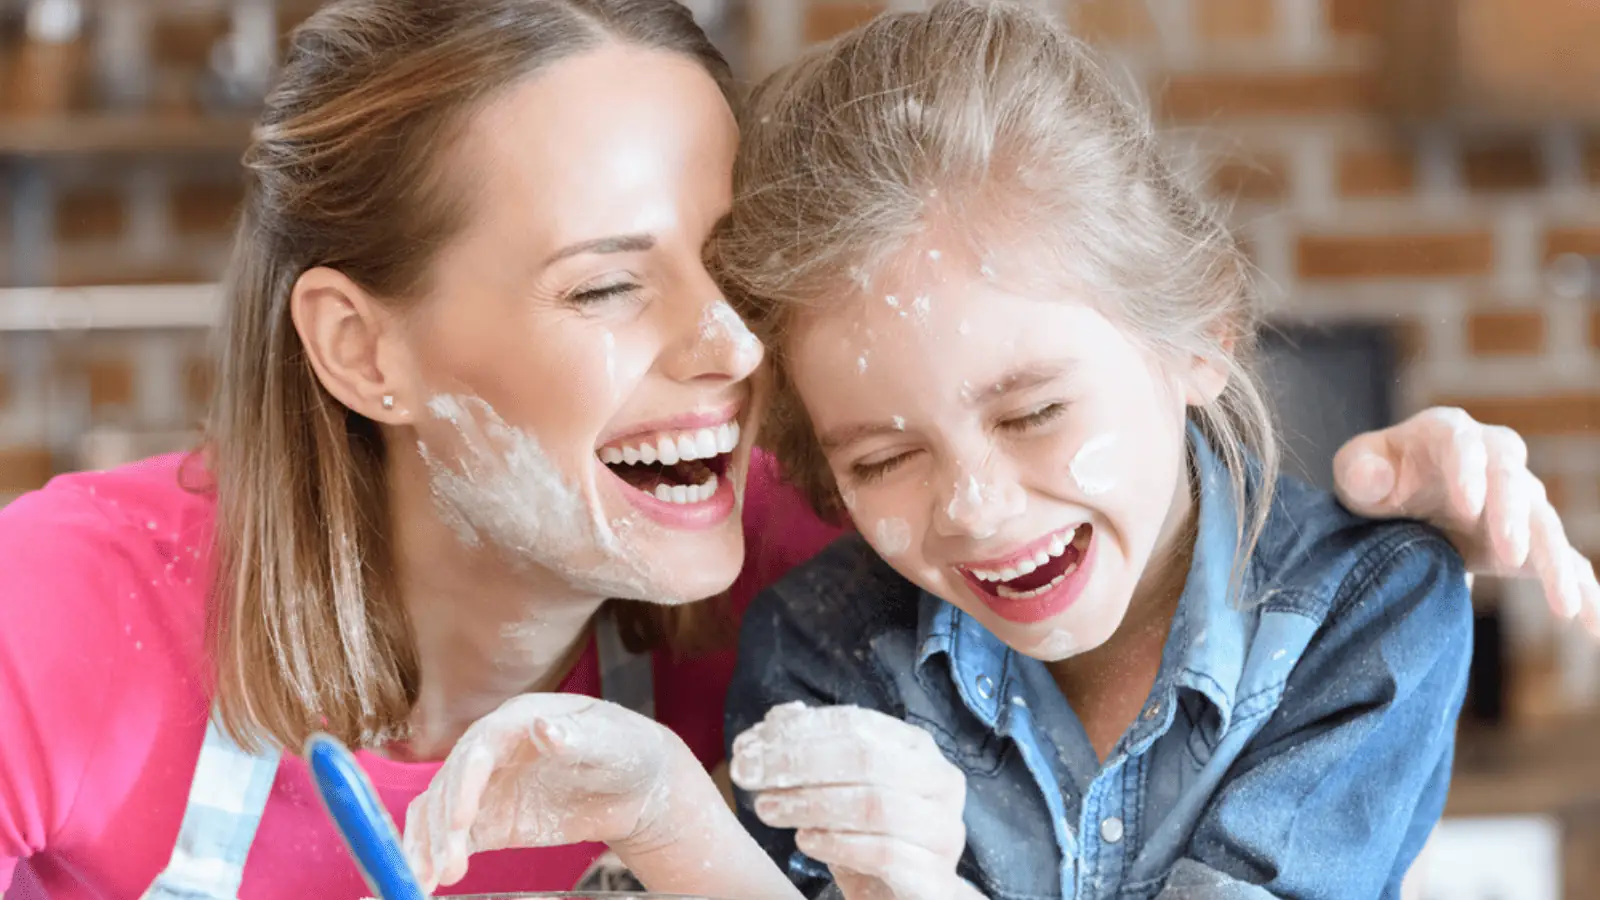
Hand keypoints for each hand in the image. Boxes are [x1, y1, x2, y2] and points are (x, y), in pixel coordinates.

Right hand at [402, 693, 685, 890]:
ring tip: (427, 880)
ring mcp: (486, 785)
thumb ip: (578, 737)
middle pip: (451, 782)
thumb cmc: (627, 750)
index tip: (463, 819)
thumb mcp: (612, 742)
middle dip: (444, 824)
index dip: (466, 782)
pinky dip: (432, 855)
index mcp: (518, 719)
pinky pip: (451, 835)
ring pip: (439, 810)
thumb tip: (543, 728)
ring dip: (427, 844)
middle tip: (444, 864)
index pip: (479, 748)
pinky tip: (425, 881)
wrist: (636, 785)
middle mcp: (492, 749)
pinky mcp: (489, 819)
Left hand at [730, 703, 982, 899]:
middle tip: (748, 774)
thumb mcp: (839, 787)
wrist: (908, 894)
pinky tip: (804, 841)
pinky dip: (836, 844)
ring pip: (872, 805)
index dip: (799, 731)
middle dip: (798, 762)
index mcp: (916, 747)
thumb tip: (776, 719)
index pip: (856, 724)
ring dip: (809, 804)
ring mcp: (942, 829)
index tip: (750, 744)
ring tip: (767, 809)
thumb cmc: (870, 833)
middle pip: (864, 759)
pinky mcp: (934, 874)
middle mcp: (938, 781)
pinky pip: (883, 853)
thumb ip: (812, 750)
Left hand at [1333, 407, 1598, 635]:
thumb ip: (1358, 471)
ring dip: (1556, 563)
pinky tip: (1592, 626)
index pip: (1462, 442)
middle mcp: (1494, 461)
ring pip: (1545, 526)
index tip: (1465, 505)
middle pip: (1512, 482)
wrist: (1402, 506)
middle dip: (1513, 517)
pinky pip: (1566, 564)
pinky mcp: (1532, 541)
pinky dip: (1583, 592)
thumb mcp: (1356, 472)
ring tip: (1564, 605)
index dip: (1467, 470)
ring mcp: (1519, 501)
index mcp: (1448, 434)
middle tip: (1509, 553)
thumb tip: (1375, 479)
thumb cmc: (1377, 480)